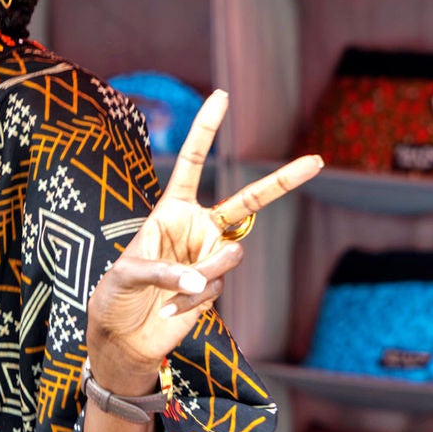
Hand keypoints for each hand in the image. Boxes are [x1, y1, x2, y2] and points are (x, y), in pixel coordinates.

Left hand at [84, 90, 322, 392]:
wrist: (124, 337)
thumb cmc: (115, 296)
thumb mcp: (126, 275)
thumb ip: (163, 271)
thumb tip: (199, 280)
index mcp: (171, 210)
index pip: (192, 163)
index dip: (207, 130)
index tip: (222, 95)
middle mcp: (197, 228)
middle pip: (248, 200)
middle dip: (283, 181)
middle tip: (317, 161)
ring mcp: (209, 257)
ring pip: (231, 254)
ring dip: (205, 272)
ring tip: (176, 288)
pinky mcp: (214, 287)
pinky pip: (215, 287)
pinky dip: (191, 302)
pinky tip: (169, 311)